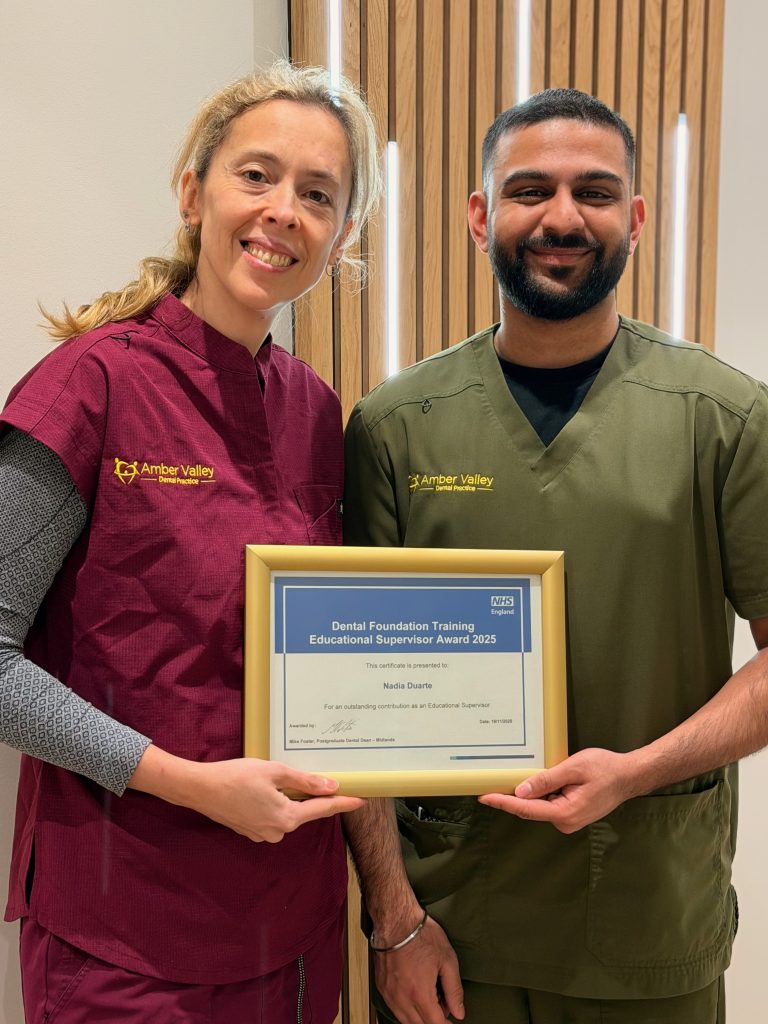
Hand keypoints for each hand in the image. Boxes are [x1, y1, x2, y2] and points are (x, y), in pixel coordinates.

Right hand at [129, 747, 362, 841]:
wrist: (200, 789)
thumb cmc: (236, 776)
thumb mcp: (274, 772)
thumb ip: (304, 781)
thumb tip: (329, 786)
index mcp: (286, 818)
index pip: (322, 810)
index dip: (343, 803)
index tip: (363, 800)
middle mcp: (277, 831)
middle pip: (305, 812)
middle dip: (317, 798)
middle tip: (334, 782)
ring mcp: (263, 834)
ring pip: (288, 814)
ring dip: (294, 799)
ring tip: (295, 780)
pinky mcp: (251, 831)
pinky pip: (274, 816)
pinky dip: (279, 803)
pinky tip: (273, 789)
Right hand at [373, 915, 463, 1022]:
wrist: (396, 920)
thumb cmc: (420, 934)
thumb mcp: (447, 960)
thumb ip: (454, 990)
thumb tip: (459, 1012)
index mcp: (420, 994)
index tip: (452, 1020)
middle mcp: (401, 999)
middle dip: (434, 1020)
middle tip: (443, 1005)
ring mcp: (389, 994)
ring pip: (405, 1020)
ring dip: (420, 1016)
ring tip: (430, 996)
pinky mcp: (382, 987)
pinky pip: (395, 1009)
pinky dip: (406, 1009)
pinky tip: (415, 993)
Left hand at [478, 747, 636, 833]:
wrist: (628, 776)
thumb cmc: (605, 769)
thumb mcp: (573, 768)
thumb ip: (546, 780)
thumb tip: (521, 791)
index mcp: (565, 813)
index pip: (526, 809)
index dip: (503, 802)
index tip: (484, 797)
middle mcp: (565, 822)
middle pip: (531, 807)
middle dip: (516, 793)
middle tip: (499, 776)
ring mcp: (568, 820)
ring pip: (540, 804)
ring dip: (534, 790)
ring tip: (540, 772)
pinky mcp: (570, 814)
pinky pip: (550, 802)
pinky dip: (544, 791)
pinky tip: (548, 778)